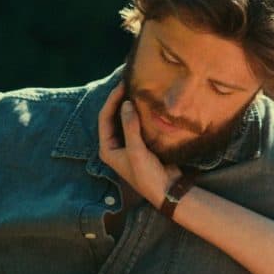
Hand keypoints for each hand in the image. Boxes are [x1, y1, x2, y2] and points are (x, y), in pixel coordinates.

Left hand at [97, 81, 177, 206]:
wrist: (168, 190)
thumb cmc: (147, 175)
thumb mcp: (136, 151)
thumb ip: (130, 128)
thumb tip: (127, 104)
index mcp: (107, 148)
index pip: (104, 119)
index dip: (112, 101)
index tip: (122, 86)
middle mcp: (115, 145)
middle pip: (113, 117)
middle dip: (120, 101)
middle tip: (128, 83)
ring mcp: (129, 143)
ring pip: (126, 119)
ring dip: (131, 106)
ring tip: (137, 89)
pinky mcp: (142, 143)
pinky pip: (138, 124)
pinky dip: (142, 113)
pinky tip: (148, 103)